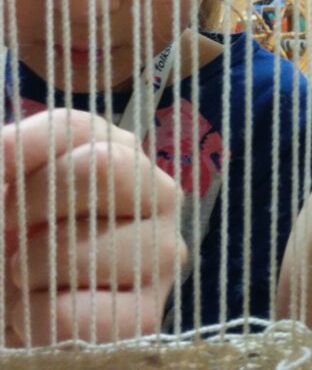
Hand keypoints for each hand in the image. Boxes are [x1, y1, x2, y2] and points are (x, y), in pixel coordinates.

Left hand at [2, 109, 184, 345]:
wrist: (16, 298)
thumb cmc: (14, 238)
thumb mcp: (8, 188)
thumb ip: (8, 157)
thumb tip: (6, 151)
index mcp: (118, 151)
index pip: (74, 128)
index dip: (23, 150)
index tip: (0, 173)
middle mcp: (156, 192)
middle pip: (101, 166)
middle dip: (33, 203)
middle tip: (12, 232)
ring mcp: (161, 250)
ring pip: (89, 244)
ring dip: (31, 269)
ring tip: (24, 280)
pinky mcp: (148, 312)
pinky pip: (82, 314)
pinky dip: (38, 318)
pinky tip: (36, 313)